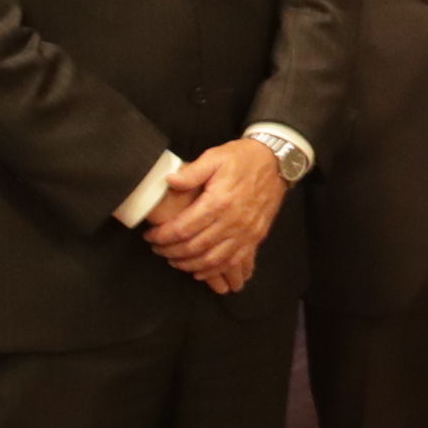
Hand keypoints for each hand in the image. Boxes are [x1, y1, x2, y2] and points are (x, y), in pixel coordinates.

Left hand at [141, 139, 285, 279]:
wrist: (277, 162)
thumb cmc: (243, 158)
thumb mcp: (215, 156)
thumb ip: (191, 172)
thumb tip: (169, 182)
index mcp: (219, 202)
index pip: (183, 228)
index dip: (162, 236)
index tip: (150, 236)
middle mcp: (232, 221)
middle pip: (194, 247)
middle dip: (171, 252)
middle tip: (157, 249)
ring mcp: (245, 232)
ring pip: (211, 259)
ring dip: (189, 264)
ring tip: (174, 260)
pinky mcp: (255, 237)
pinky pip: (232, 262)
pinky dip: (213, 270)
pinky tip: (199, 271)